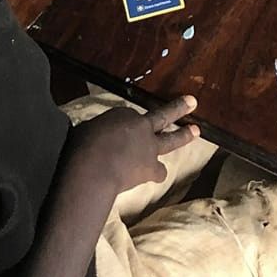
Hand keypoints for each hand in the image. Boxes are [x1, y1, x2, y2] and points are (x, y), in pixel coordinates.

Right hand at [72, 97, 201, 190]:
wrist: (93, 169)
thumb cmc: (81, 147)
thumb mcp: (84, 131)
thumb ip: (94, 133)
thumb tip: (90, 138)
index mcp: (122, 113)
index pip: (128, 115)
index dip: (124, 124)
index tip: (115, 131)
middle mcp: (140, 126)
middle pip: (163, 114)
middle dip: (179, 107)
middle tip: (192, 101)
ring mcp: (150, 147)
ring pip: (172, 139)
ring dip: (184, 134)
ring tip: (195, 131)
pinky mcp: (151, 167)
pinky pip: (159, 171)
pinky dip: (156, 172)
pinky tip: (154, 175)